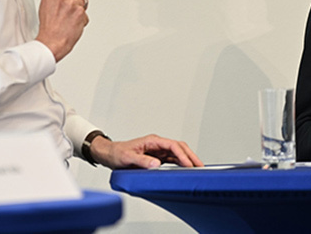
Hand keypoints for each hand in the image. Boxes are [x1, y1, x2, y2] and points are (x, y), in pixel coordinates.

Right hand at [35, 0, 88, 60]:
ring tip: (69, 17)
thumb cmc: (48, 27)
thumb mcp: (45, 5)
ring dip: (78, 8)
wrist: (52, 42)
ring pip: (83, 0)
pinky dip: (81, 18)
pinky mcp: (81, 13)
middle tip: (68, 5)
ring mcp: (73, 4)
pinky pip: (85, 13)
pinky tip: (72, 23)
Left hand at [89, 134, 203, 168]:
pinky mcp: (157, 157)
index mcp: (152, 140)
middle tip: (200, 167)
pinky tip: (186, 169)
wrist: (109, 154)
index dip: (182, 155)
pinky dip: (181, 164)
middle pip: (179, 147)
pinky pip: (173, 159)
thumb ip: (142, 161)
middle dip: (191, 156)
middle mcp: (157, 144)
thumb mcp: (128, 158)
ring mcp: (158, 150)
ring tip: (197, 169)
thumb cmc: (117, 154)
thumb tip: (157, 164)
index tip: (189, 165)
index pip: (173, 145)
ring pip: (178, 153)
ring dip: (188, 160)